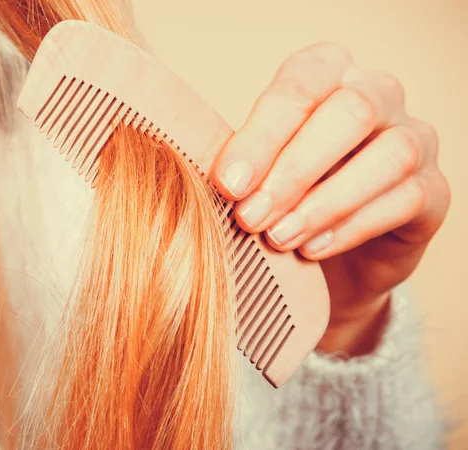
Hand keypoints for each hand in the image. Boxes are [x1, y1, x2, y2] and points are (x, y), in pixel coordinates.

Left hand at [210, 42, 450, 354]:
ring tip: (278, 238)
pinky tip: (311, 250)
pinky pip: (404, 200)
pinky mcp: (432, 191)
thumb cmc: (284, 195)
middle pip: (350, 112)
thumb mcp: (257, 172)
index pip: (299, 86)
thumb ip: (247, 165)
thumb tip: (223, 180)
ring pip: (389, 156)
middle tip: (249, 218)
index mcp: (327, 72)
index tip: (229, 184)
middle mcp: (377, 94)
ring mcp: (414, 139)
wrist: (329, 252)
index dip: (262, 136)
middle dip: (292, 170)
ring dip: (324, 202)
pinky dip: (351, 227)